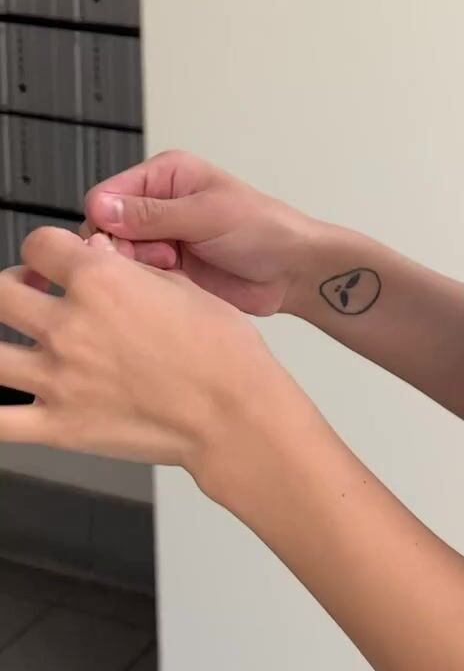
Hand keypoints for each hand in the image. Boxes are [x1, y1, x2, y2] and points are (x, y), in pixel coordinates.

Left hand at [0, 225, 286, 489]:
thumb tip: (101, 256)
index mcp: (100, 282)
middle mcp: (70, 326)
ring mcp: (59, 377)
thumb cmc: (221, 353)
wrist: (233, 412)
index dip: (45, 247)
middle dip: (9, 286)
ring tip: (12, 346)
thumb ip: (129, 269)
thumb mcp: (182, 286)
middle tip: (25, 294)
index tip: (51, 259)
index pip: (39, 244)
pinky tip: (3, 403)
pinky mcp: (60, 425)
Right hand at [80, 151, 313, 316]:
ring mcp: (162, 238)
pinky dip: (149, 284)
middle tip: (160, 258)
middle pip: (106, 229)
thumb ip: (152, 214)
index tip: (134, 241)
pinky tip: (176, 283)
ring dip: (139, 268)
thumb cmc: (264, 230)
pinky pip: (138, 279)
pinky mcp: (168, 268)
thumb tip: (101, 207)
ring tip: (173, 269)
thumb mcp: (207, 215)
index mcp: (166, 175)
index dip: (109, 222)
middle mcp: (158, 204)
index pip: (105, 195)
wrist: (291, 272)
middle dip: (124, 249)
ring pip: (119, 258)